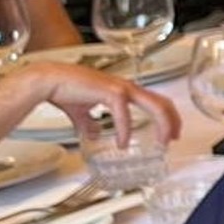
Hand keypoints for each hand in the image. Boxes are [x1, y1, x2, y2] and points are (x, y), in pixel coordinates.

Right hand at [0, 63, 182, 145]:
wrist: (49, 81)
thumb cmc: (65, 90)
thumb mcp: (83, 111)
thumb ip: (91, 123)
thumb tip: (95, 134)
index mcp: (123, 89)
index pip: (156, 100)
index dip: (168, 116)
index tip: (171, 132)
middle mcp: (126, 86)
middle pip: (162, 102)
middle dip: (173, 121)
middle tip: (174, 139)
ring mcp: (120, 88)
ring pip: (153, 105)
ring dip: (161, 125)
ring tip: (161, 141)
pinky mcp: (110, 92)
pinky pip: (124, 114)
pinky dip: (125, 130)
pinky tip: (123, 142)